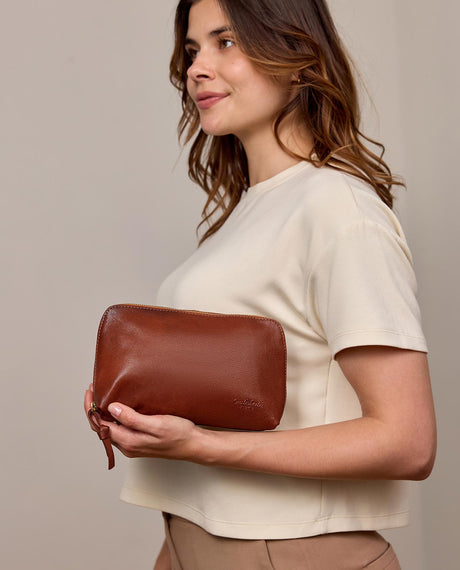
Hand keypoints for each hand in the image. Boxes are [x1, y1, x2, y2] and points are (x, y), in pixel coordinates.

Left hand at [83, 384, 200, 461]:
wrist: (194, 445)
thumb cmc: (179, 434)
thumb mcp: (156, 423)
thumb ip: (132, 419)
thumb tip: (112, 409)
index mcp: (129, 442)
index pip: (101, 425)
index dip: (92, 408)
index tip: (91, 391)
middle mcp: (127, 446)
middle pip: (102, 428)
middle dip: (93, 410)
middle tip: (93, 391)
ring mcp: (133, 445)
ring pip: (110, 429)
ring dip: (103, 414)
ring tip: (101, 397)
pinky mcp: (139, 442)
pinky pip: (119, 430)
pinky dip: (113, 418)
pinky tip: (117, 408)